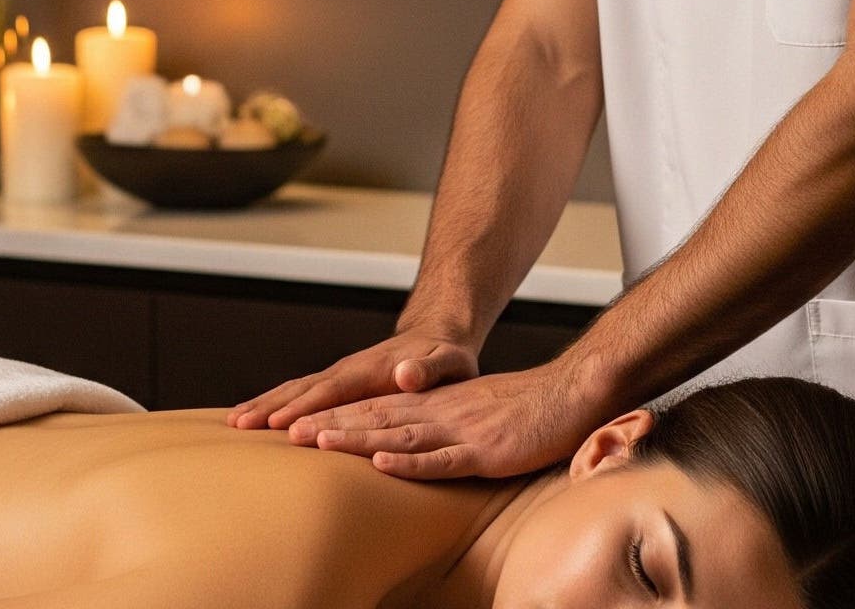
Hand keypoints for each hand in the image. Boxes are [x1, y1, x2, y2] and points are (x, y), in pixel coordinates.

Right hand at [227, 331, 479, 430]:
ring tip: (234, 423)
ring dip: (265, 404)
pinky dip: (276, 404)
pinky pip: (300, 393)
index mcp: (371, 370)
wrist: (436, 337)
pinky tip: (256, 417)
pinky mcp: (337, 384)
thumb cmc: (446, 357)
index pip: (333, 391)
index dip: (307, 407)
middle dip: (272, 406)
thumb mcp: (449, 361)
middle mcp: (348, 371)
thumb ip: (429, 369)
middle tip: (239, 425)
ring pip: (295, 389)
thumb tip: (405, 375)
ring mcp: (339, 376)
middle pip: (303, 389)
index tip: (279, 424)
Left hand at [286, 359, 608, 479]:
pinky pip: (444, 457)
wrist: (569, 393)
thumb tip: (409, 444)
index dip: (334, 415)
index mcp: (434, 405)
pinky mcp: (484, 449)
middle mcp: (439, 413)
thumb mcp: (473, 416)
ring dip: (358, 438)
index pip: (375, 409)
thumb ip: (443, 428)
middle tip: (285, 432)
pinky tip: (385, 462)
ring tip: (318, 442)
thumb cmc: (525, 410)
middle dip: (330, 424)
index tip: (294, 424)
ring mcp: (460, 430)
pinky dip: (412, 460)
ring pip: (400, 434)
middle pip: (376, 417)